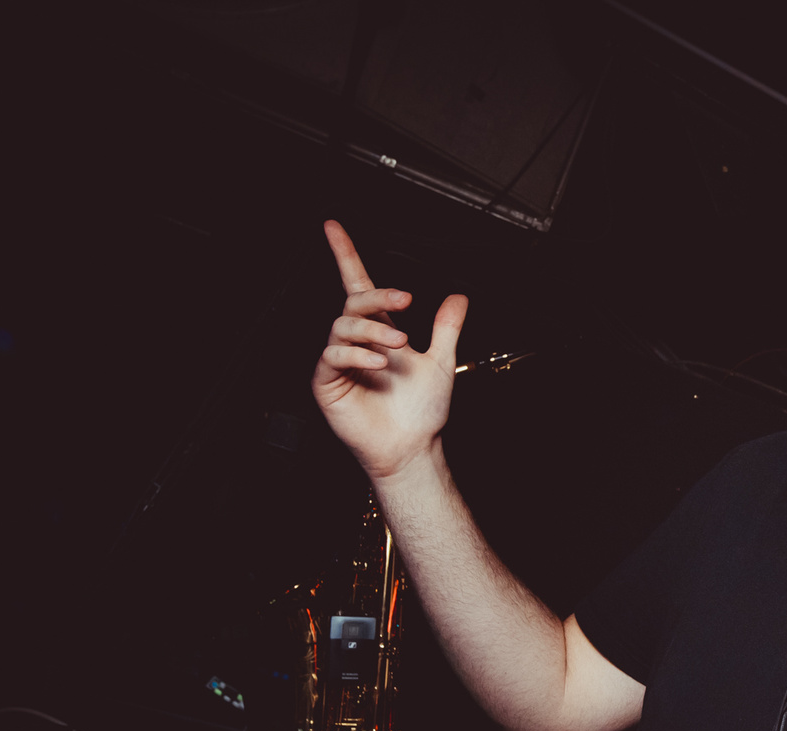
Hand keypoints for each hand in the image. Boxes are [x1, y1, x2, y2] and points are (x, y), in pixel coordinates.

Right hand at [312, 220, 467, 479]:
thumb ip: (447, 327)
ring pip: (344, 326)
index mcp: (380, 332)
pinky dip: (357, 354)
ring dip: (373, 330)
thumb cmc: (421, 412)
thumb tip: (459, 297)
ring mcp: (340, 361)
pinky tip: (379, 363)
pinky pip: (333, 356)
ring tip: (398, 346)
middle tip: (405, 300)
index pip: (358, 286)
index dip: (346, 255)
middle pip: (355, 302)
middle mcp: (358, 343)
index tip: (334, 227)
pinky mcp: (328, 382)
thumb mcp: (441, 361)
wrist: (412, 446)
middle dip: (379, 296)